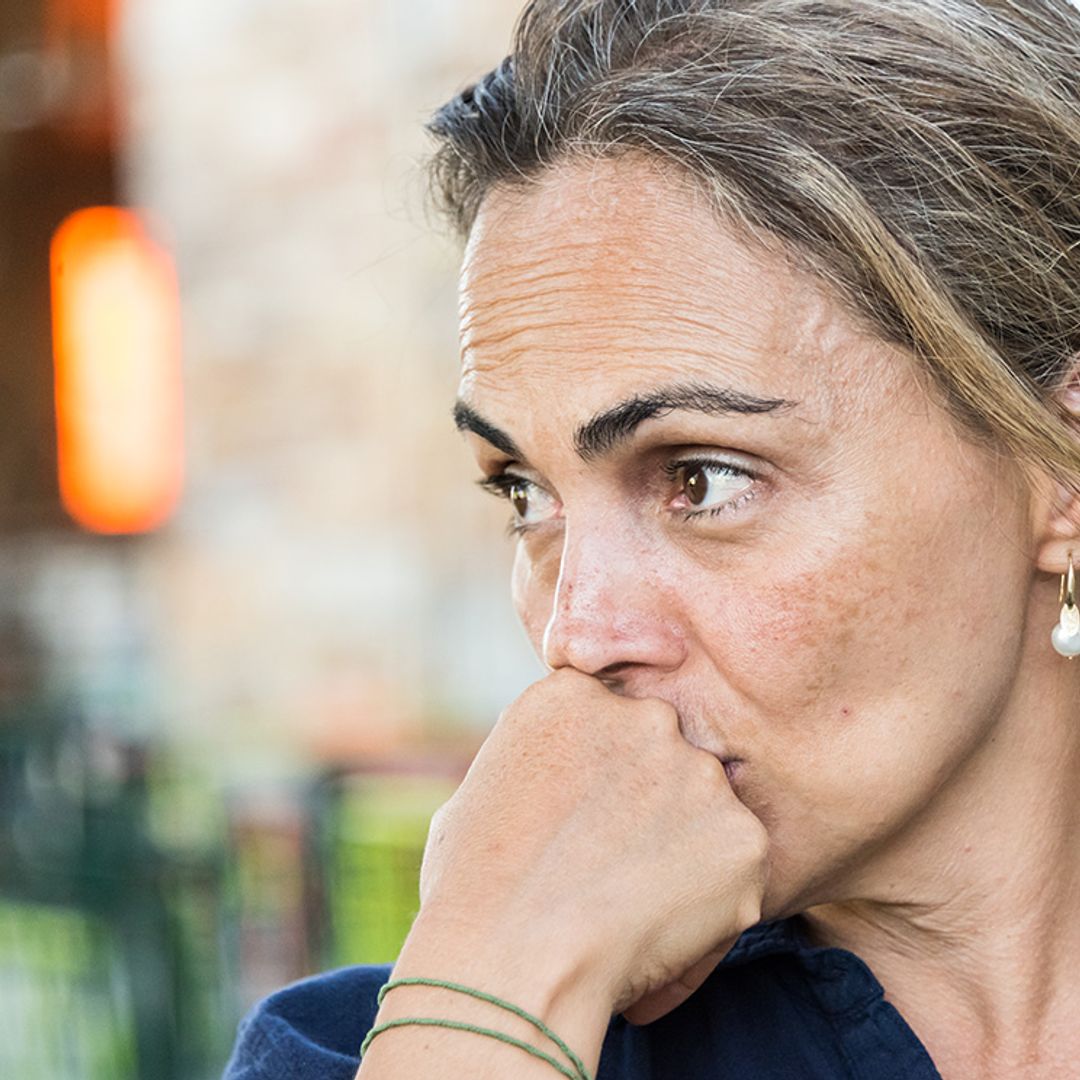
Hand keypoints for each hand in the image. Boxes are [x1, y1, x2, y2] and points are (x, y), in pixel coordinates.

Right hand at [416, 667, 769, 1020]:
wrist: (512, 960)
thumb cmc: (473, 888)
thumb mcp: (479, 788)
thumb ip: (537, 762)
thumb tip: (561, 778)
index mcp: (571, 696)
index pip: (604, 719)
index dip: (596, 772)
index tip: (579, 817)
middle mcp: (643, 714)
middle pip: (658, 752)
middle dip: (645, 800)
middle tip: (607, 866)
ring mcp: (699, 772)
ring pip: (701, 807)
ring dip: (680, 846)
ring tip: (627, 906)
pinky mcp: (742, 834)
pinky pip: (735, 866)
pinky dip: (711, 900)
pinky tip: (658, 932)